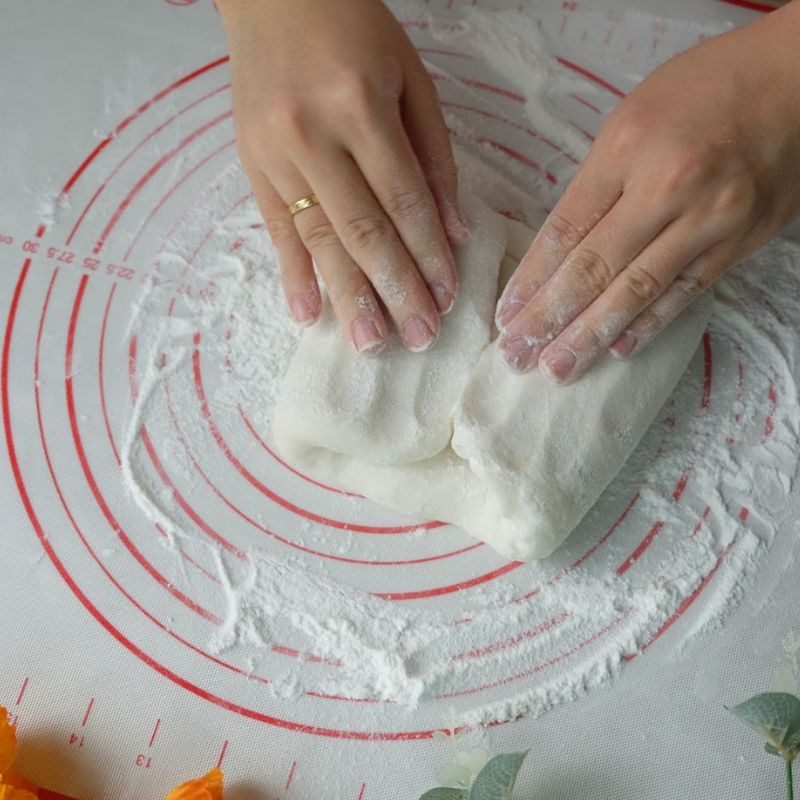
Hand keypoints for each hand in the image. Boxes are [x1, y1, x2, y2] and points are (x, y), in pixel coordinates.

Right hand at [218, 0, 468, 354]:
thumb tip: (453, 230)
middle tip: (418, 337)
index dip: (428, 253)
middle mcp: (312, 135)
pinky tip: (308, 315)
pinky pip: (275, 229)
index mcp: (360, 106)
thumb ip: (434, 155)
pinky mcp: (251, 166)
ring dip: (347, 297)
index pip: (403, 200)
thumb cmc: (353, 30)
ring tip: (370, 343)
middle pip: (362, 230)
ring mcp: (274, 154)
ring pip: (318, 239)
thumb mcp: (410, 79)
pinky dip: (292, 274)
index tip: (447, 296)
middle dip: (395, 289)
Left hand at [497, 2, 799, 383]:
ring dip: (591, 337)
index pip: (565, 231)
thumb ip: (597, 182)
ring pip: (637, 292)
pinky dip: (649, 326)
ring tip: (557, 369)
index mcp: (628, 148)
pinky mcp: (740, 241)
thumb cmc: (706, 89)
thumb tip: (562, 248)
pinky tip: (618, 350)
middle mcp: (668, 187)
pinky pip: (685, 293)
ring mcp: (709, 219)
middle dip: (549, 320)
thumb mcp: (632, 118)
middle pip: (594, 269)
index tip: (506, 315)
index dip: (531, 280)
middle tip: (517, 356)